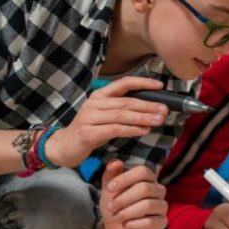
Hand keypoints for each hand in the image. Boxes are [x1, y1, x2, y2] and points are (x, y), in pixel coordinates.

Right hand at [46, 76, 168, 166]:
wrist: (63, 146)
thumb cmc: (90, 130)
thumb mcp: (106, 115)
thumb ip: (123, 109)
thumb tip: (151, 107)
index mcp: (100, 95)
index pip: (124, 83)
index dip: (143, 83)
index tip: (160, 85)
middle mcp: (94, 103)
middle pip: (126, 102)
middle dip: (149, 105)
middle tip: (165, 109)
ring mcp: (90, 118)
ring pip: (122, 115)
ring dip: (143, 118)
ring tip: (159, 120)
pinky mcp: (88, 133)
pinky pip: (115, 130)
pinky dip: (132, 130)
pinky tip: (144, 130)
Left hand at [101, 160, 166, 228]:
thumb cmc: (116, 207)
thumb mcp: (109, 191)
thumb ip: (111, 175)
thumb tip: (115, 162)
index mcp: (148, 179)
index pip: (143, 171)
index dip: (125, 178)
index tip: (110, 187)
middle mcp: (158, 190)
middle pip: (145, 188)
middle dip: (123, 198)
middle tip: (110, 207)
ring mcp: (162, 206)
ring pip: (147, 205)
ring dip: (126, 212)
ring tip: (116, 217)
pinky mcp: (162, 222)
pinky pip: (150, 222)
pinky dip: (133, 224)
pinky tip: (126, 225)